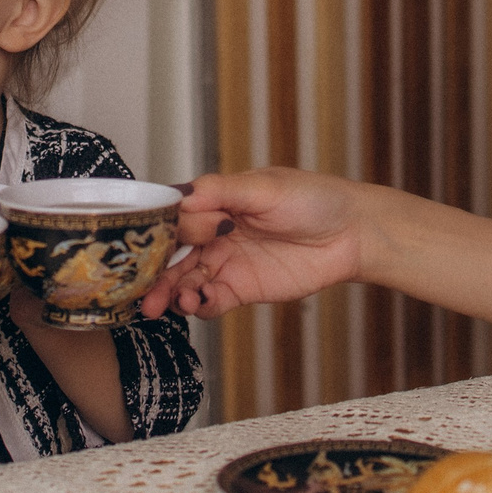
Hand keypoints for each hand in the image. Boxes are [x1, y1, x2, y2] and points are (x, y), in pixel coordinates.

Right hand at [139, 167, 374, 319]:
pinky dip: (199, 305)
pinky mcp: (242, 288)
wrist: (353, 234)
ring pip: (186, 280)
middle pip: (172, 254)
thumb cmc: (314, 199)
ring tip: (171, 302)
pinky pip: (211, 300)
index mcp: (215, 202)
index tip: (138, 248)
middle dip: (154, 272)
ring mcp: (227, 262)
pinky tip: (196, 304)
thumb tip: (181, 196)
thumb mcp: (265, 187)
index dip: (155, 233)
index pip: (173, 217)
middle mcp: (214, 233)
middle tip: (143, 290)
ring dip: (172, 293)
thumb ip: (221, 191)